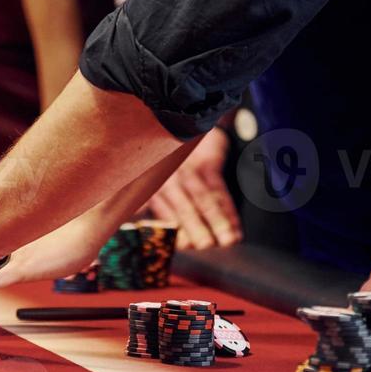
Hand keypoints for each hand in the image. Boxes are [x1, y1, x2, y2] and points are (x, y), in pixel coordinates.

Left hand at [146, 127, 241, 248]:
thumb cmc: (165, 163)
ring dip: (218, 221)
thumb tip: (135, 233)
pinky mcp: (206, 162)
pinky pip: (218, 188)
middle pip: (183, 205)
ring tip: (228, 241)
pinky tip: (235, 227)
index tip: (183, 246)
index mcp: (151, 187)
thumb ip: (142, 207)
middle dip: (195, 227)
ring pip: (204, 198)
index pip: (160, 212)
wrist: (182, 125)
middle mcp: (167, 177)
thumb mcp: (147, 181)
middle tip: (205, 245)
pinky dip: (229, 209)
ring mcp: (187, 169)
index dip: (172, 230)